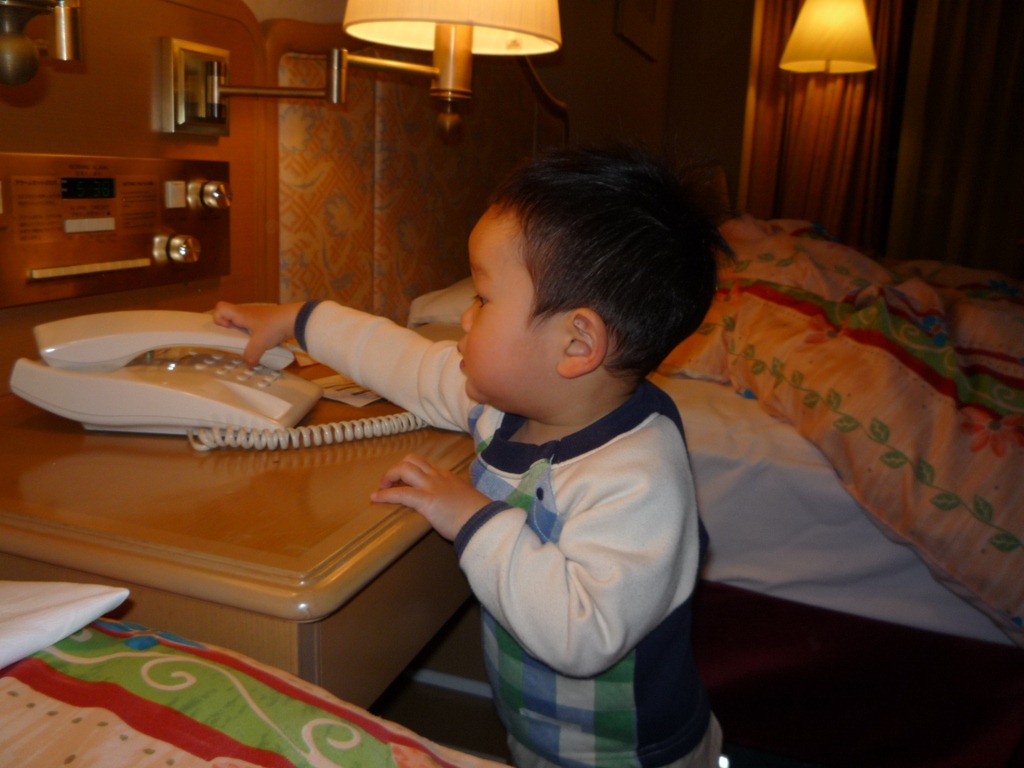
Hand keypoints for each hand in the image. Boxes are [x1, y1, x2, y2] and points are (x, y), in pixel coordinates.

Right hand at [212, 301, 303, 367]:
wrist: (297, 319)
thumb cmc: (275, 325)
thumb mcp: (260, 343)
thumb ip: (251, 355)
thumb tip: (249, 364)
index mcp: (241, 314)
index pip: (220, 308)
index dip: (218, 319)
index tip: (227, 330)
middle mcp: (248, 313)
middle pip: (231, 318)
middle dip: (232, 331)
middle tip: (238, 341)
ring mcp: (259, 316)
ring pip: (245, 324)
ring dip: (246, 335)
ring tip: (253, 345)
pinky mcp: (268, 321)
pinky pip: (256, 328)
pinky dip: (258, 336)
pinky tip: (265, 344)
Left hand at [371, 453, 489, 540]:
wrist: (483, 521)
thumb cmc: (477, 514)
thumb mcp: (465, 498)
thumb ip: (454, 496)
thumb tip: (448, 504)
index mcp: (447, 476)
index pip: (424, 465)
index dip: (409, 470)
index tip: (402, 481)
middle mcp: (437, 477)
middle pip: (411, 460)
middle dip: (396, 469)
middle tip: (389, 483)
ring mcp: (431, 486)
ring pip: (404, 469)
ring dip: (389, 476)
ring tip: (381, 489)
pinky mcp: (426, 500)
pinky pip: (401, 493)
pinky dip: (385, 494)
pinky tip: (376, 498)